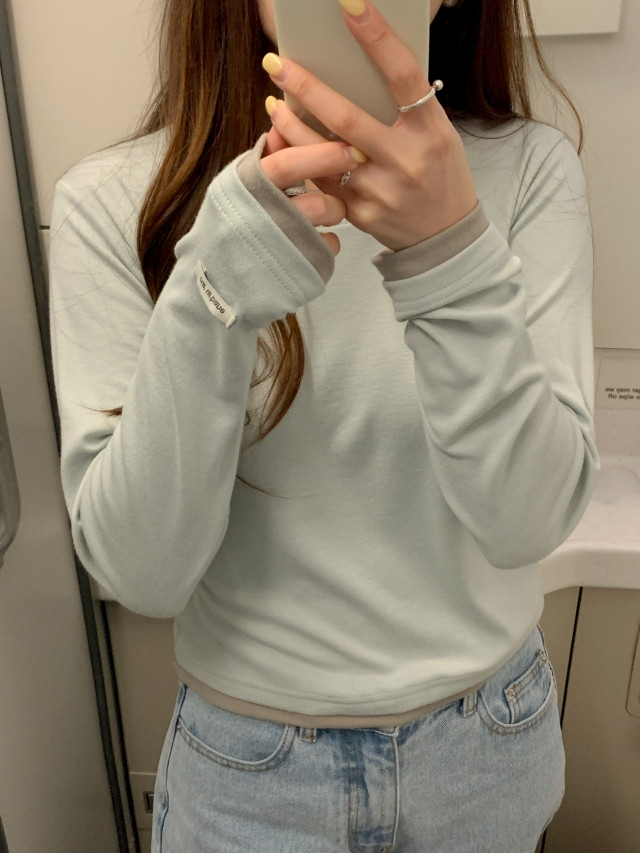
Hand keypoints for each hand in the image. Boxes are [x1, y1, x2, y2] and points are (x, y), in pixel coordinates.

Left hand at [262, 0, 477, 250]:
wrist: (443, 238)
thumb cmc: (439, 175)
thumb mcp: (437, 135)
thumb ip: (405, 108)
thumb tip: (360, 66)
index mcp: (430, 132)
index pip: (403, 76)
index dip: (376, 38)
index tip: (350, 4)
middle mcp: (405, 161)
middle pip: (346, 117)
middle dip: (306, 86)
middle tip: (276, 62)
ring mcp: (380, 192)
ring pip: (322, 153)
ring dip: (291, 125)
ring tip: (274, 101)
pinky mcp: (360, 214)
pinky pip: (321, 182)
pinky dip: (301, 159)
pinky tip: (285, 142)